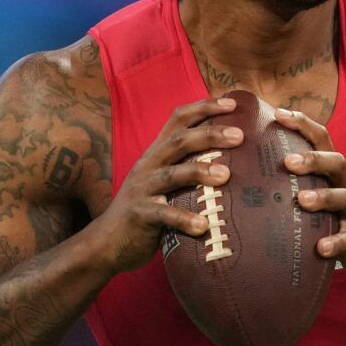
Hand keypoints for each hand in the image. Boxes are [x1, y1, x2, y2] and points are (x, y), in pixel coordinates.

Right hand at [92, 97, 242, 272]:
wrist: (106, 242)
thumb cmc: (145, 212)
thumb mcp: (163, 184)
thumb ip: (187, 171)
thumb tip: (233, 166)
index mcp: (156, 154)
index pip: (178, 120)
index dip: (204, 108)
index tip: (232, 103)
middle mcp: (148, 165)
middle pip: (179, 141)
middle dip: (210, 134)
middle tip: (239, 136)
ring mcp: (142, 189)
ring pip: (172, 174)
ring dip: (200, 171)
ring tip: (225, 175)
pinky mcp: (140, 215)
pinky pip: (164, 215)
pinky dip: (184, 219)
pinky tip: (203, 225)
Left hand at [278, 108, 345, 283]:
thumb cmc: (343, 217)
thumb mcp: (326, 193)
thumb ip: (301, 182)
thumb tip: (253, 174)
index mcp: (335, 173)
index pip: (322, 140)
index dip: (303, 124)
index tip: (278, 113)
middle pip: (337, 162)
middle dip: (313, 159)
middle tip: (287, 162)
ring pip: (344, 197)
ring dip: (323, 197)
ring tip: (301, 200)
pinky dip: (336, 242)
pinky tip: (321, 247)